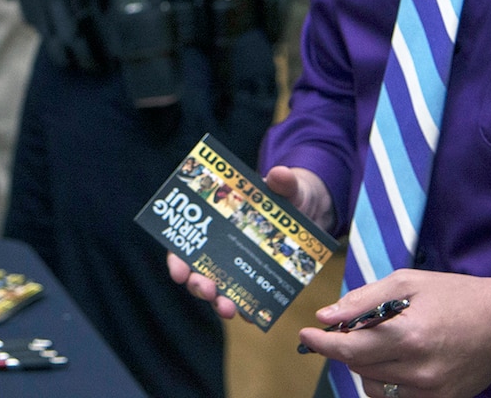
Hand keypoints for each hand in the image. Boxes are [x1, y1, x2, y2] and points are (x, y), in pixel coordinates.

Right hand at [167, 164, 333, 321]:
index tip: (178, 271)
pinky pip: (251, 299)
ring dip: (221, 302)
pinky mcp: (262, 280)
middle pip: (200, 272)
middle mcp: (223, 248)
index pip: (186, 244)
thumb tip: (280, 175)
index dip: (177, 259)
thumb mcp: (288, 186)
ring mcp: (241, 267)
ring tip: (229, 309)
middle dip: (199, 284)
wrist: (312, 210)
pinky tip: (253, 315)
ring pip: (221, 290)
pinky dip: (250, 309)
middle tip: (208, 290)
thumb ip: (283, 182)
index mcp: (218, 223)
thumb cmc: (289, 194)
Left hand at [297, 271, 490, 397]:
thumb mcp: (408, 283)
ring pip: (375, 386)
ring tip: (379, 342)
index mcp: (408, 335)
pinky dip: (387, 381)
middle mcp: (419, 369)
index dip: (322, 344)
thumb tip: (326, 316)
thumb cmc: (455, 295)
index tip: (305, 335)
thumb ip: (363, 300)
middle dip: (345, 347)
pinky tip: (394, 360)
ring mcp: (432, 391)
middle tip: (350, 328)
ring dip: (365, 366)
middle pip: (359, 367)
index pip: (350, 350)